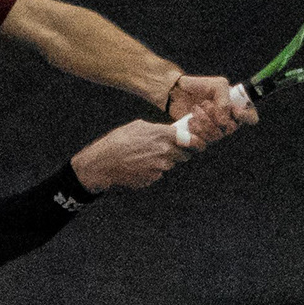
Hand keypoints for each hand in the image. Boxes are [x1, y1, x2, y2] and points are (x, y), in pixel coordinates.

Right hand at [71, 119, 196, 192]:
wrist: (103, 162)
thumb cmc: (119, 140)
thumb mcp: (138, 126)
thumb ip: (158, 129)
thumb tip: (172, 131)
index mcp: (162, 135)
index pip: (191, 140)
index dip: (197, 142)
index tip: (199, 144)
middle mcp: (164, 152)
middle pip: (183, 155)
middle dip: (179, 152)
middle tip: (166, 149)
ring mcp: (159, 167)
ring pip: (170, 165)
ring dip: (163, 162)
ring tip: (145, 156)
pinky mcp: (153, 178)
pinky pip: (158, 174)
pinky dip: (153, 171)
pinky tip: (139, 165)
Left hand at [159, 74, 256, 141]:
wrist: (177, 93)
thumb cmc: (198, 87)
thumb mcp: (216, 85)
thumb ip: (224, 98)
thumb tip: (224, 119)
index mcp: (236, 108)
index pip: (251, 118)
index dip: (246, 117)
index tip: (235, 110)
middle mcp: (228, 122)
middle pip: (231, 129)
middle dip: (215, 116)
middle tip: (205, 104)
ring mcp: (215, 132)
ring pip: (216, 136)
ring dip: (203, 121)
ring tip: (194, 109)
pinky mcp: (201, 139)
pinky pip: (203, 144)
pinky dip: (196, 132)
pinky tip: (190, 122)